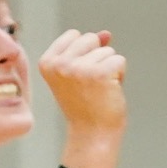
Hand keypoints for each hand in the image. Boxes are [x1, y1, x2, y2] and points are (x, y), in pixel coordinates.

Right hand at [38, 29, 127, 167]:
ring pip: (107, 50)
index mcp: (47, 62)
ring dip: (109, 68)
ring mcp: (78, 68)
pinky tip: (109, 91)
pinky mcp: (99, 73)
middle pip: (90, 38)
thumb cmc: (85, 104)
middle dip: (97, 57)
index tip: (77, 78)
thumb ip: (88, 50)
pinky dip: (120, 75)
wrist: (92, 133)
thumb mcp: (77, 73)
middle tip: (90, 84)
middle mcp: (60, 64)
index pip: (74, 35)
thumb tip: (106, 34)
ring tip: (99, 90)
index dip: (83, 53)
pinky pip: (119, 60)